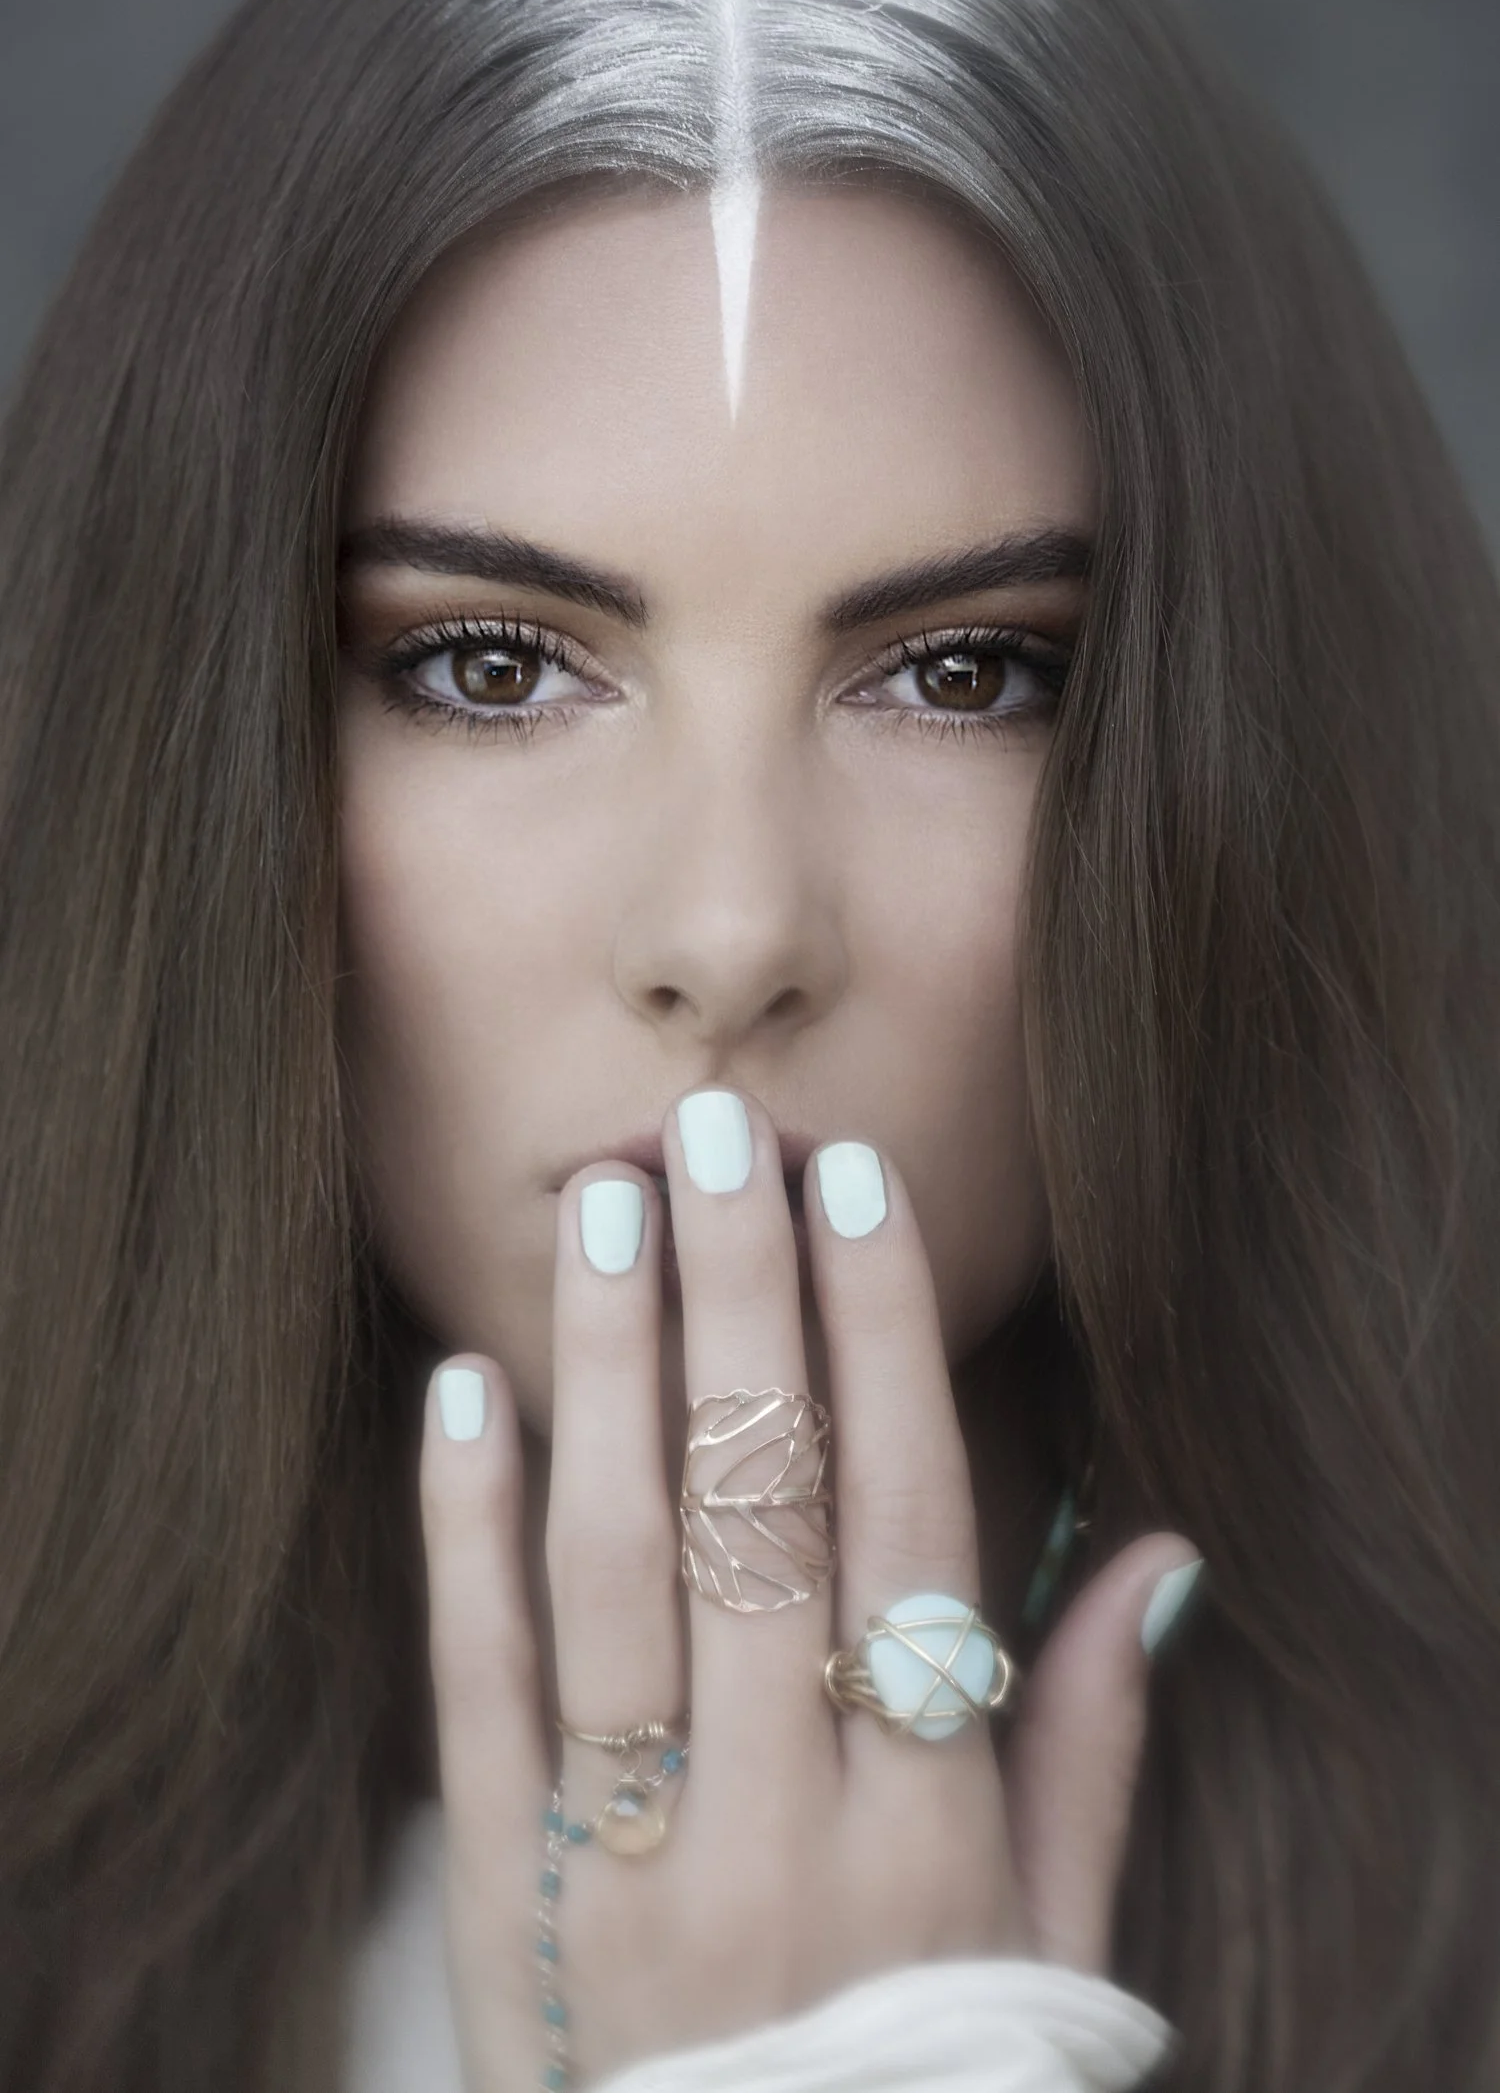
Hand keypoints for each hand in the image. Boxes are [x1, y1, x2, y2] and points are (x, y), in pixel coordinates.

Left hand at [418, 1087, 1197, 2088]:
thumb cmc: (925, 2073)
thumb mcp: (1047, 1935)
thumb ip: (1093, 1745)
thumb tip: (1157, 1557)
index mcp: (928, 1821)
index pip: (907, 1525)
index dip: (883, 1339)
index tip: (856, 1189)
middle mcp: (783, 1818)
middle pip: (757, 1508)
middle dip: (740, 1300)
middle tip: (710, 1134)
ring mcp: (632, 1854)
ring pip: (616, 1569)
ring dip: (606, 1371)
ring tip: (598, 1210)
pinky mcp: (503, 1888)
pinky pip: (477, 1688)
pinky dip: (462, 1531)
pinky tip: (460, 1387)